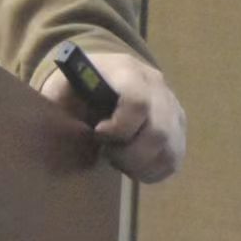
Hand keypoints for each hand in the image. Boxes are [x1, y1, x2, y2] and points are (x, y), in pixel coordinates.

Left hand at [42, 49, 185, 182]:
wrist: (103, 75)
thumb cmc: (78, 83)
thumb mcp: (62, 86)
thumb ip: (61, 103)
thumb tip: (61, 129)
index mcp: (127, 70)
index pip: (138, 101)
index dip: (119, 127)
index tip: (98, 134)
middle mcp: (158, 87)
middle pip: (159, 132)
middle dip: (129, 154)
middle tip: (108, 153)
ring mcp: (173, 108)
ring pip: (169, 151)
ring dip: (140, 165)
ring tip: (118, 159)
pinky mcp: (179, 128)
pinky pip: (173, 160)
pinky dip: (151, 170)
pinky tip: (131, 163)